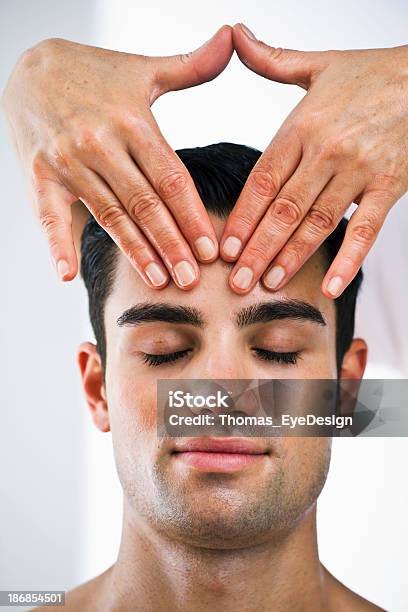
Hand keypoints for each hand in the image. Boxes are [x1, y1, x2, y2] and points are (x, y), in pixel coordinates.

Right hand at [2, 27, 232, 288]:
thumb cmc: (95, 76)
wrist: (29, 67)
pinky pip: (49, 215)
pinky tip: (67, 274)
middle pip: (145, 203)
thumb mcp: (143, 70)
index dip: (192, 216)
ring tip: (159, 281)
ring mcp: (67, 161)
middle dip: (171, 245)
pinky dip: (56, 244)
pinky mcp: (38, 175)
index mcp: (132, 121)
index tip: (212, 249)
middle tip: (192, 280)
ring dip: (134, 252)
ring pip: (109, 215)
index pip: (170, 178)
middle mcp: (100, 142)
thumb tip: (230, 37)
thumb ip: (190, 66)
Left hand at [221, 23, 407, 296]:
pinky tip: (330, 285)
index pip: (262, 180)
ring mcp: (359, 170)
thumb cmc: (371, 76)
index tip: (224, 248)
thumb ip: (272, 60)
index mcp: (302, 125)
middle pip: (284, 209)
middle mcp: (327, 150)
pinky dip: (349, 259)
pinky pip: (367, 229)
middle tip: (237, 281)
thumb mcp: (317, 66)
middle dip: (258, 249)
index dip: (241, 217)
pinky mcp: (389, 185)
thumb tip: (234, 35)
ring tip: (270, 284)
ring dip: (291, 257)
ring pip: (318, 222)